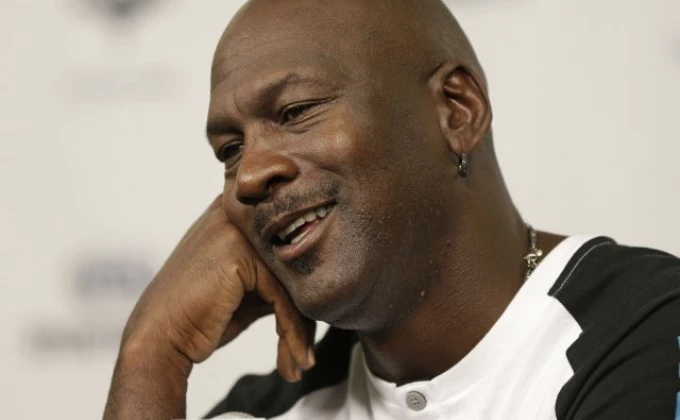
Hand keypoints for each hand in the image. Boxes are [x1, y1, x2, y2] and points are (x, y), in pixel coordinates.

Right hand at [121, 195, 315, 380]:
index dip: (307, 288)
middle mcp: (238, 212)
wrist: (160, 338)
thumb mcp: (249, 287)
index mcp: (239, 212)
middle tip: (305, 354)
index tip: (309, 331)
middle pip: (296, 263)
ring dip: (300, 331)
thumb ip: (280, 273)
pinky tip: (294, 360)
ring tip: (299, 362)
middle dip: (306, 314)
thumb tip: (324, 280)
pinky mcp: (238, 252)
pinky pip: (282, 296)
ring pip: (293, 281)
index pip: (293, 245)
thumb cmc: (202, 315)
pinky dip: (292, 334)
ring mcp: (236, 228)